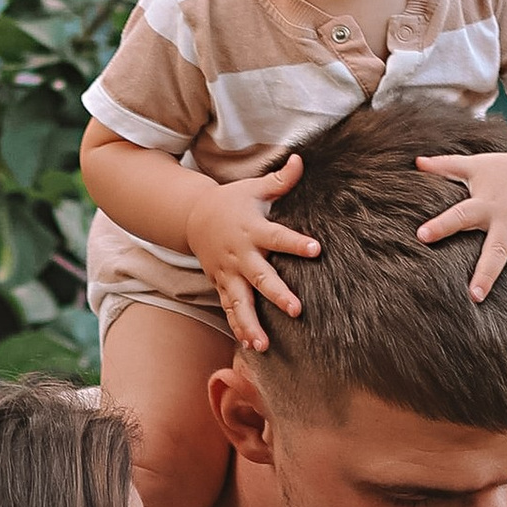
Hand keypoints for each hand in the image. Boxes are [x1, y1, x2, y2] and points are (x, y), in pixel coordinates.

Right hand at [184, 153, 321, 349]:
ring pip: (239, 302)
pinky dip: (239, 328)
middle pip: (260, 277)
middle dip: (277, 294)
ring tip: (263, 345)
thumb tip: (302, 159)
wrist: (192, 218)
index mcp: (252, 230)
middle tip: (296, 309)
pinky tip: (252, 346)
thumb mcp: (254, 188)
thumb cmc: (231, 202)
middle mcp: (240, 256)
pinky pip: (230, 310)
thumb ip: (281, 180)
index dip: (296, 243)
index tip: (315, 248)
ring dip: (251, 324)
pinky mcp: (221, 286)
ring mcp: (228, 274)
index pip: (277, 237)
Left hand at [414, 135, 506, 317]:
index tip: (422, 235)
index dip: (441, 224)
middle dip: (488, 274)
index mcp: (487, 205)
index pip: (460, 215)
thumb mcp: (474, 164)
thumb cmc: (502, 170)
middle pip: (498, 251)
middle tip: (476, 297)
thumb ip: (444, 166)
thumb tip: (415, 161)